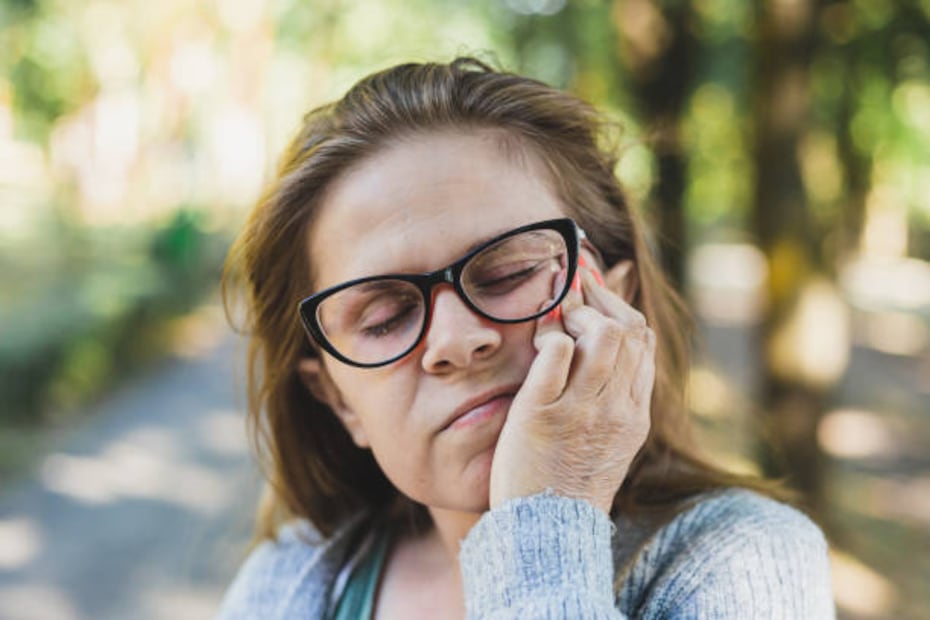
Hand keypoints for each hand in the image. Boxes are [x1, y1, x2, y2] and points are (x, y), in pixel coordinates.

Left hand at [488, 262, 655, 513]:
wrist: (546, 533)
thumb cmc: (569, 484)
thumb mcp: (609, 442)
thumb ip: (614, 399)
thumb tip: (607, 351)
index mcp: (634, 414)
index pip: (644, 342)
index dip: (620, 308)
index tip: (595, 295)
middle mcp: (616, 409)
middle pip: (629, 330)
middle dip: (598, 302)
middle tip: (571, 301)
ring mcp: (581, 411)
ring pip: (601, 335)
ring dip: (576, 314)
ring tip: (557, 323)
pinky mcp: (541, 414)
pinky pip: (554, 353)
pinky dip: (548, 336)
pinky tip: (538, 343)